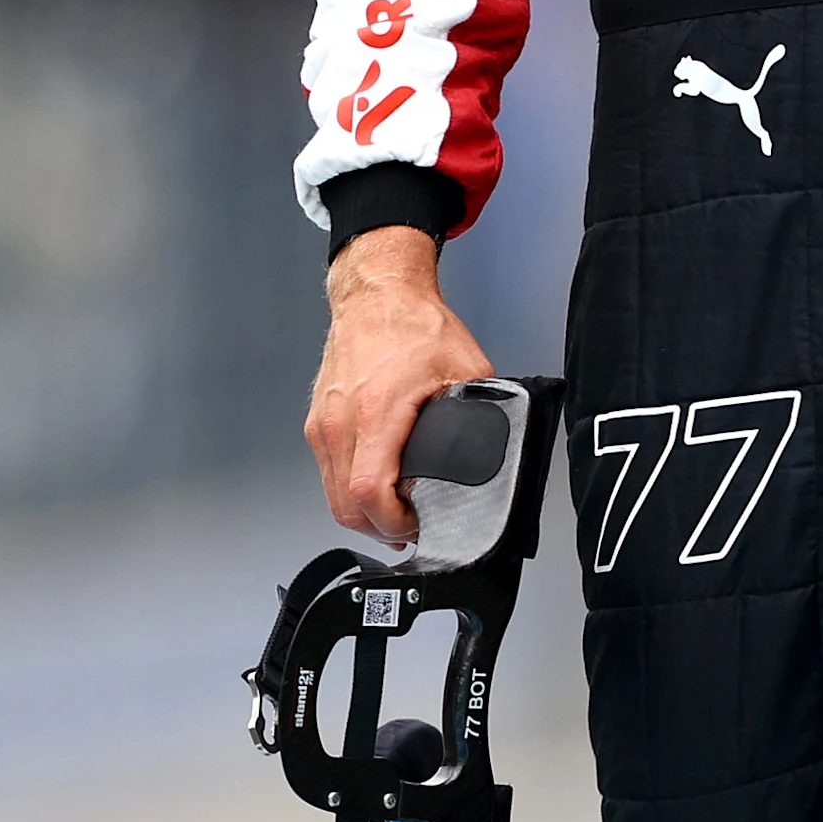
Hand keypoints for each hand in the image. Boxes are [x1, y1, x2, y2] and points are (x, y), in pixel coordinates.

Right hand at [305, 226, 491, 545]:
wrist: (376, 293)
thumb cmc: (412, 323)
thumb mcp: (466, 369)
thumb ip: (482, 414)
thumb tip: (503, 448)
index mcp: (376, 411)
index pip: (369, 492)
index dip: (395, 523)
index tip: (418, 525)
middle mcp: (341, 421)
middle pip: (346, 507)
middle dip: (381, 528)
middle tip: (413, 527)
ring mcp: (324, 423)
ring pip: (333, 496)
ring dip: (363, 514)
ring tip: (397, 514)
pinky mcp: (318, 422)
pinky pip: (328, 474)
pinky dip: (349, 491)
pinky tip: (375, 489)